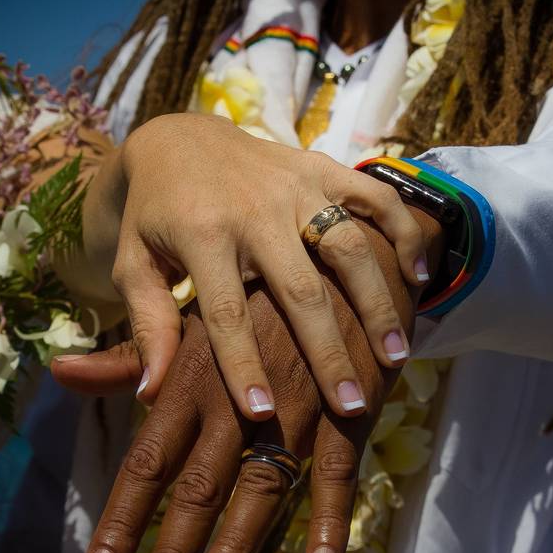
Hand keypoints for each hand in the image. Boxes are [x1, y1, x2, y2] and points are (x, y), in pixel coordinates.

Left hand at [52, 214, 440, 552]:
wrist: (338, 227)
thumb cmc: (248, 271)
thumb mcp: (182, 298)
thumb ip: (132, 349)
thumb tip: (60, 373)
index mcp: (191, 369)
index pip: (148, 459)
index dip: (124, 518)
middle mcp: (238, 390)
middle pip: (198, 483)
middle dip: (172, 552)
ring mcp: (296, 398)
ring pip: (264, 483)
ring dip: (240, 544)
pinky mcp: (350, 399)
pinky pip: (341, 468)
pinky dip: (330, 517)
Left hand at [84, 113, 427, 419]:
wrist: (177, 139)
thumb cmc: (156, 216)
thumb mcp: (134, 265)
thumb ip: (148, 324)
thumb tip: (150, 391)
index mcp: (202, 234)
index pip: (226, 312)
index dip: (243, 365)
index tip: (264, 413)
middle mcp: (255, 208)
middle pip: (300, 289)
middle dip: (327, 351)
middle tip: (351, 405)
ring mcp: (295, 184)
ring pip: (348, 245)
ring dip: (376, 302)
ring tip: (395, 355)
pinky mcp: (322, 167)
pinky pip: (373, 195)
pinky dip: (401, 230)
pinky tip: (418, 275)